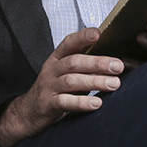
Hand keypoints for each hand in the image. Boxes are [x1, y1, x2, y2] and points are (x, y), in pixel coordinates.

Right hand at [0, 27, 123, 146]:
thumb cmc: (56, 90)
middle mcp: (52, 70)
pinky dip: (82, 102)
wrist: (29, 112)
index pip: (69, 43)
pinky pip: (65, 102)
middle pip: (74, 62)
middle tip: (118, 66)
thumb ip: (86, 67)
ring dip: (94, 81)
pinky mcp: (48, 104)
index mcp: (57, 59)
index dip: (83, 37)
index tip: (98, 34)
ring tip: (113, 84)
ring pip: (71, 81)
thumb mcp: (67, 74)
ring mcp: (48, 87)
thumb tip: (118, 63)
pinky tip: (96, 103)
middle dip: (98, 63)